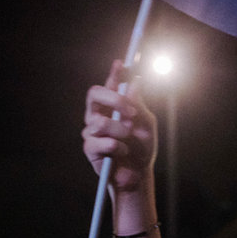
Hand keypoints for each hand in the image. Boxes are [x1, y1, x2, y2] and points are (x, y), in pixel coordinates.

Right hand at [82, 59, 157, 192]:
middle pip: (94, 94)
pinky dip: (118, 147)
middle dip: (114, 99)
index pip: (110, 84)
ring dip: (121, 131)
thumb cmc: (141, 148)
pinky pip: (103, 142)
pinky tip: (122, 152)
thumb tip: (136, 81)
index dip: (114, 73)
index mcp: (112, 106)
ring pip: (100, 122)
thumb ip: (140, 104)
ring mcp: (91, 131)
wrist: (138, 174)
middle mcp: (98, 114)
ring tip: (129, 140)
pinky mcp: (89, 148)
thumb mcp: (147, 124)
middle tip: (131, 111)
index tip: (123, 64)